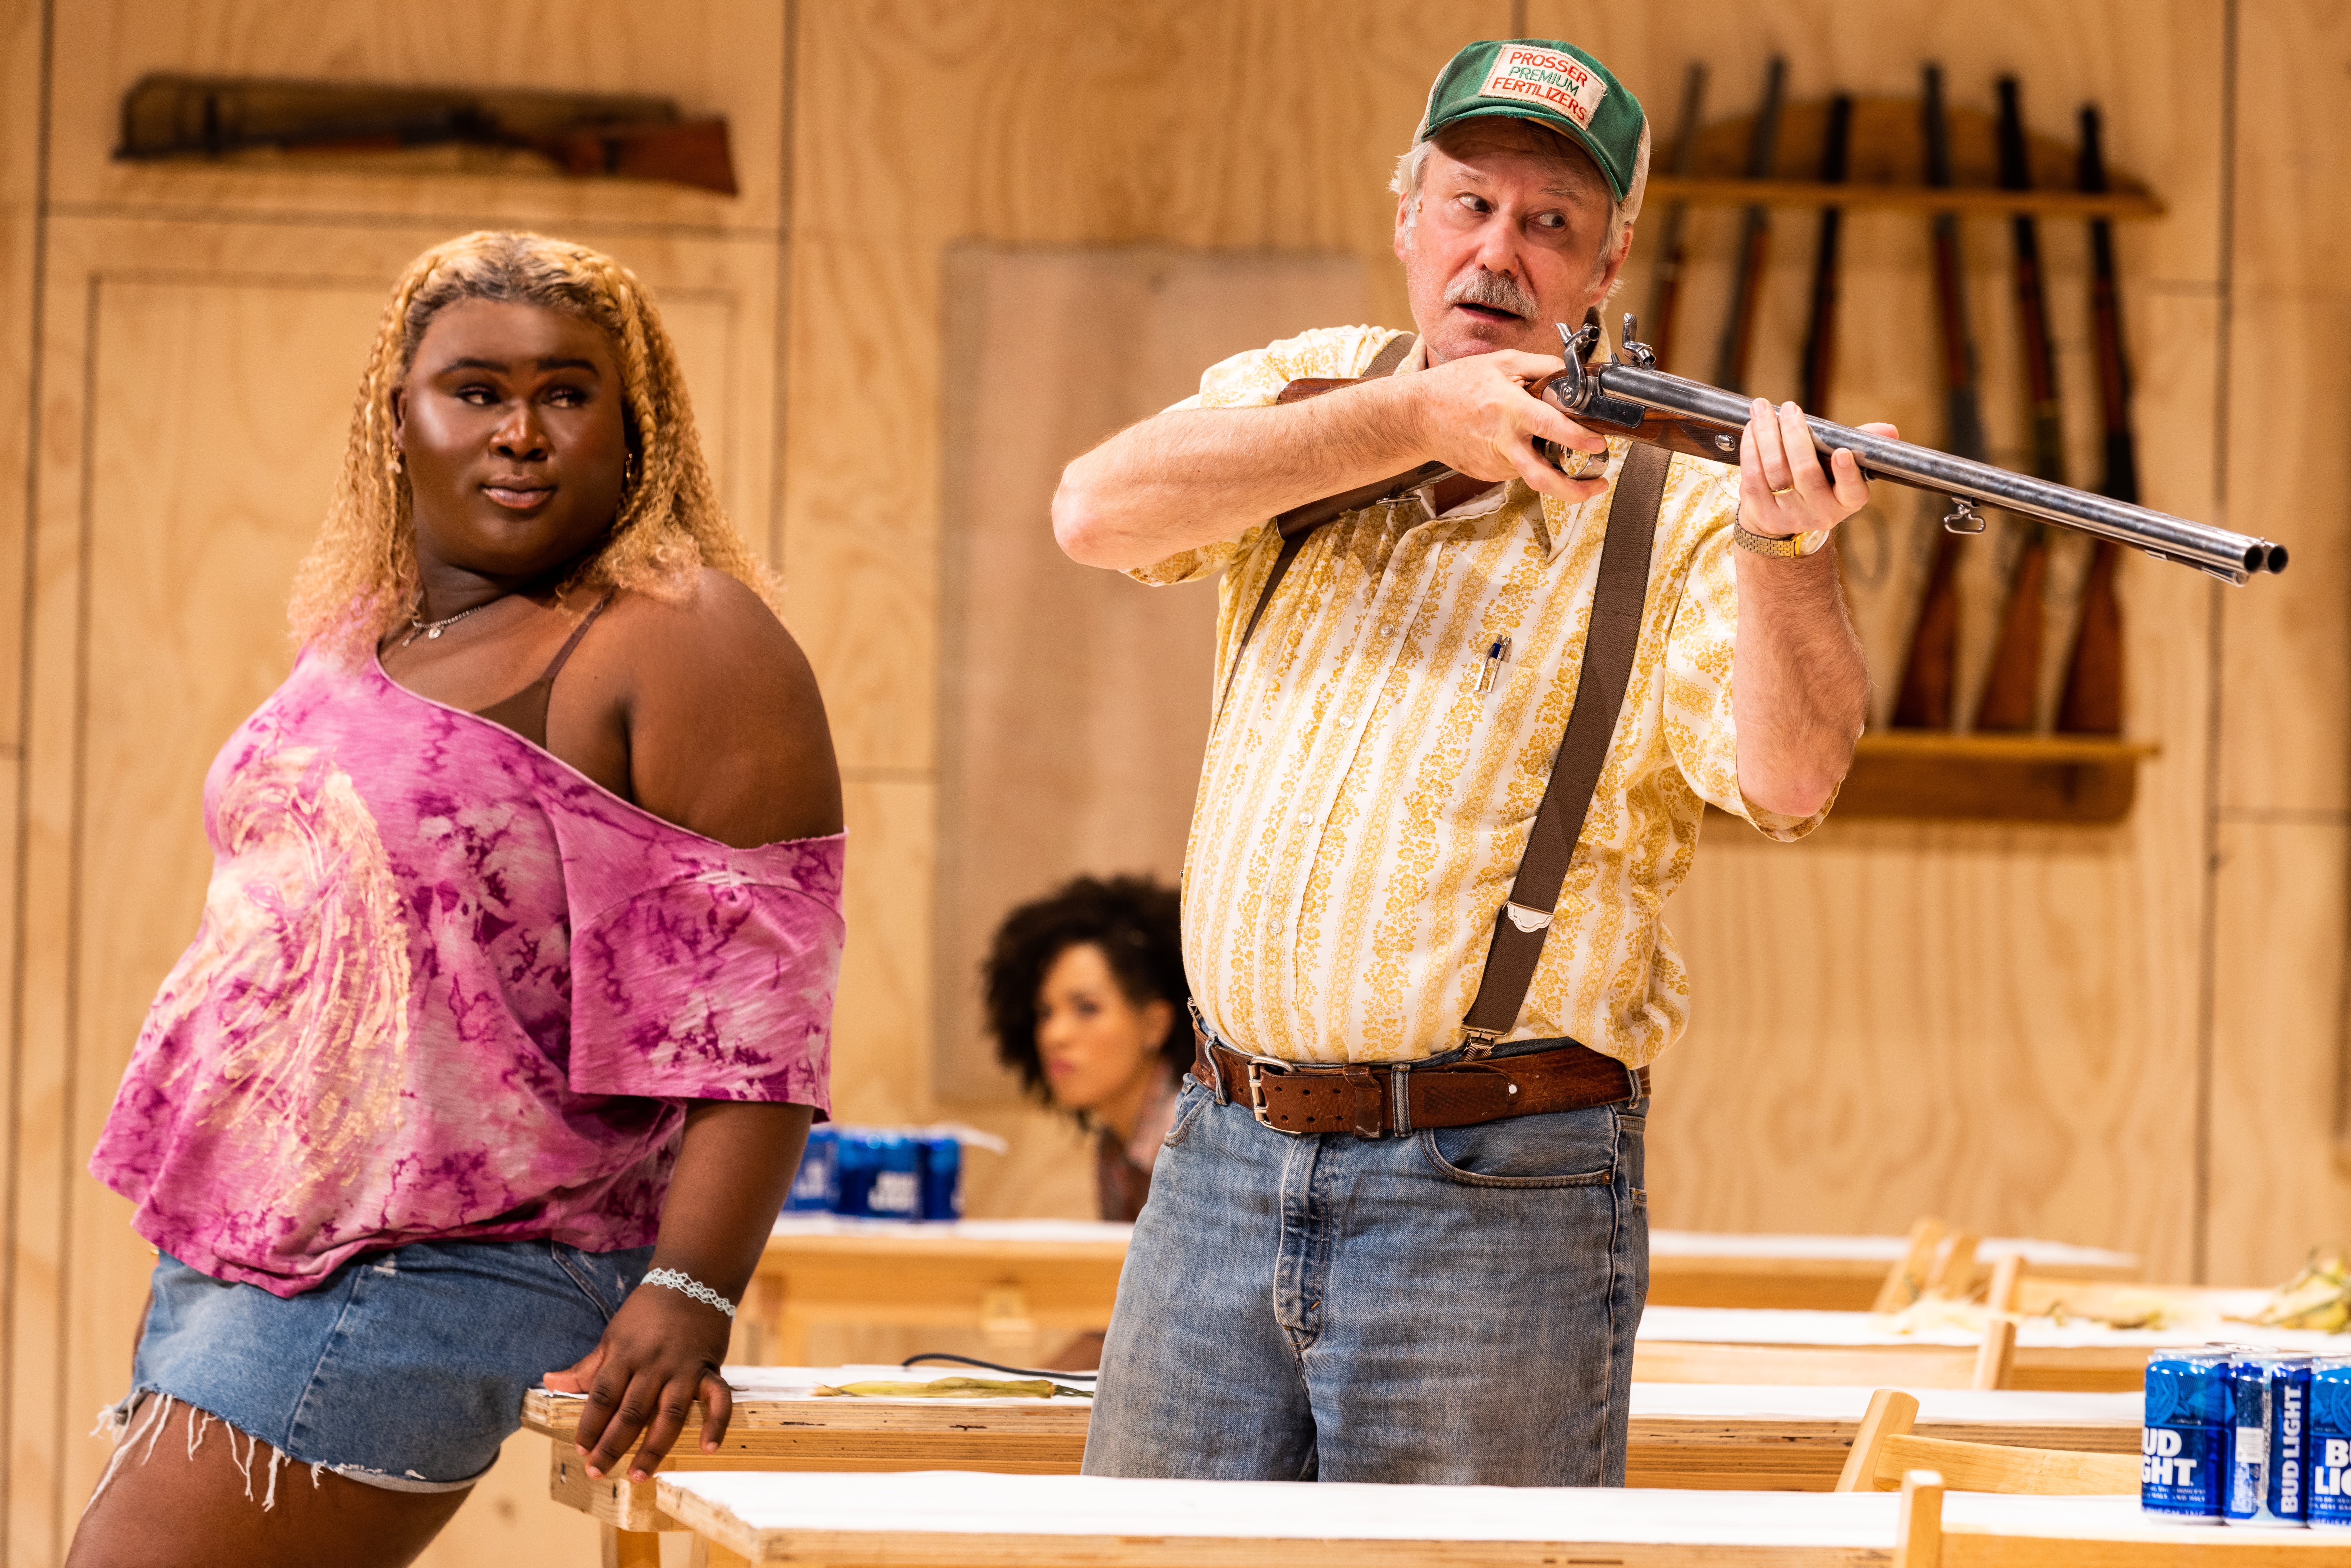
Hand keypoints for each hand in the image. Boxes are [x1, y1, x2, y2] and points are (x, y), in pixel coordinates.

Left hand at [544, 1282, 733, 1479]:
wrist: (693, 1279)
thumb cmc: (647, 1311)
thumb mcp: (612, 1335)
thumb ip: (587, 1365)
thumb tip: (550, 1381)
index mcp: (625, 1354)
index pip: (603, 1396)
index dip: (590, 1424)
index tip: (580, 1449)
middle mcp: (653, 1364)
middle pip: (631, 1412)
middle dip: (612, 1445)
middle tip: (597, 1471)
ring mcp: (683, 1368)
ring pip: (669, 1414)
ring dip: (654, 1447)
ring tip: (638, 1475)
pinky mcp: (709, 1369)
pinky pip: (718, 1399)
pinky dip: (716, 1423)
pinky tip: (707, 1448)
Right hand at [1405, 349, 1611, 502]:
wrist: (1417, 415)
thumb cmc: (1456, 385)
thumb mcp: (1502, 362)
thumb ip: (1542, 365)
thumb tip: (1574, 376)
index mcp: (1508, 409)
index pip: (1549, 426)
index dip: (1576, 438)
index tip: (1598, 445)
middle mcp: (1502, 441)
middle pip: (1541, 478)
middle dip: (1573, 490)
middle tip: (1597, 485)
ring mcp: (1493, 462)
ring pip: (1533, 469)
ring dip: (1547, 459)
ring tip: (1542, 438)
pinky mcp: (1487, 473)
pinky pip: (1517, 467)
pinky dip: (1525, 456)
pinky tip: (1512, 439)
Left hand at [1738, 397, 1897, 538]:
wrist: (1782, 518)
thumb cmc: (1819, 481)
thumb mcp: (1842, 468)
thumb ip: (1861, 446)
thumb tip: (1889, 431)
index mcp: (1846, 501)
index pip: (1852, 491)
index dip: (1847, 473)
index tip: (1841, 452)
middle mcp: (1819, 512)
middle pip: (1805, 471)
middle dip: (1795, 435)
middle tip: (1789, 408)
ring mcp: (1788, 515)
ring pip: (1776, 470)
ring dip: (1767, 435)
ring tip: (1762, 410)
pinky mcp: (1760, 514)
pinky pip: (1753, 477)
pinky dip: (1751, 448)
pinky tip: (1751, 429)